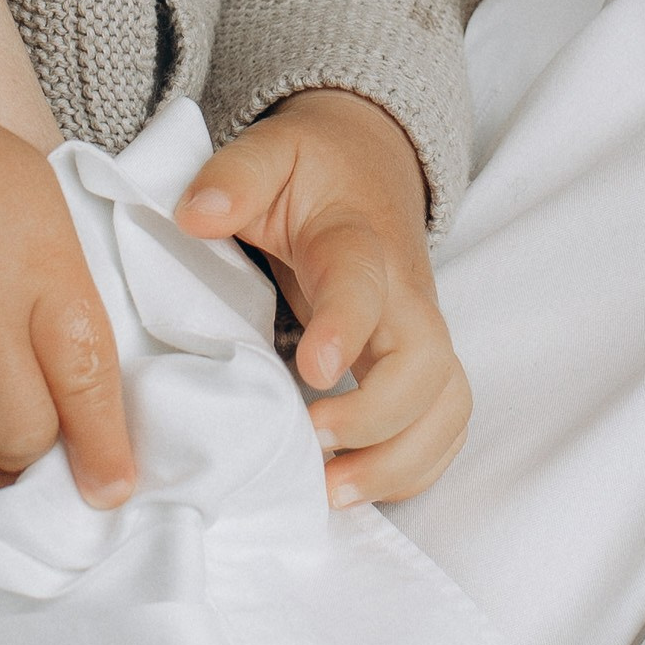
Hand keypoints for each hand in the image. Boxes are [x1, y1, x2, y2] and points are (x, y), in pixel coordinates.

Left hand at [175, 90, 470, 505]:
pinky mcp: (423, 361)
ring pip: (447, 403)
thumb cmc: (312, 169)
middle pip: (427, 363)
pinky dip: (413, 468)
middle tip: (312, 441)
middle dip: (377, 418)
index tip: (311, 372)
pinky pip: (444, 423)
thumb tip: (196, 215)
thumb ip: (234, 177)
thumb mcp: (268, 152)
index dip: (344, 329)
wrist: (370, 163)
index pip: (364, 284)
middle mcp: (402, 292)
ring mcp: (420, 330)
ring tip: (331, 492)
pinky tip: (354, 488)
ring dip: (399, 461)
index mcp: (356, 240)